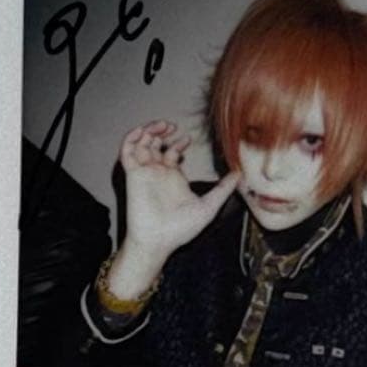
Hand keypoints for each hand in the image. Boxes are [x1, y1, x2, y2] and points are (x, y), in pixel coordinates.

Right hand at [103, 121, 239, 301]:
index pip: (172, 153)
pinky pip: (127, 151)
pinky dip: (132, 138)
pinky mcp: (133, 174)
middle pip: (156, 144)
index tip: (187, 138)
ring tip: (162, 125)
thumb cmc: (180, 230)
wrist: (158, 241)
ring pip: (142, 143)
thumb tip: (239, 175)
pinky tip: (144, 132)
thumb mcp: (208, 206)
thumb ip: (222, 189)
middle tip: (172, 126)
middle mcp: (158, 173)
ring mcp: (145, 173)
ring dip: (149, 130)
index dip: (179, 143)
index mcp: (173, 179)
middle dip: (162, 131)